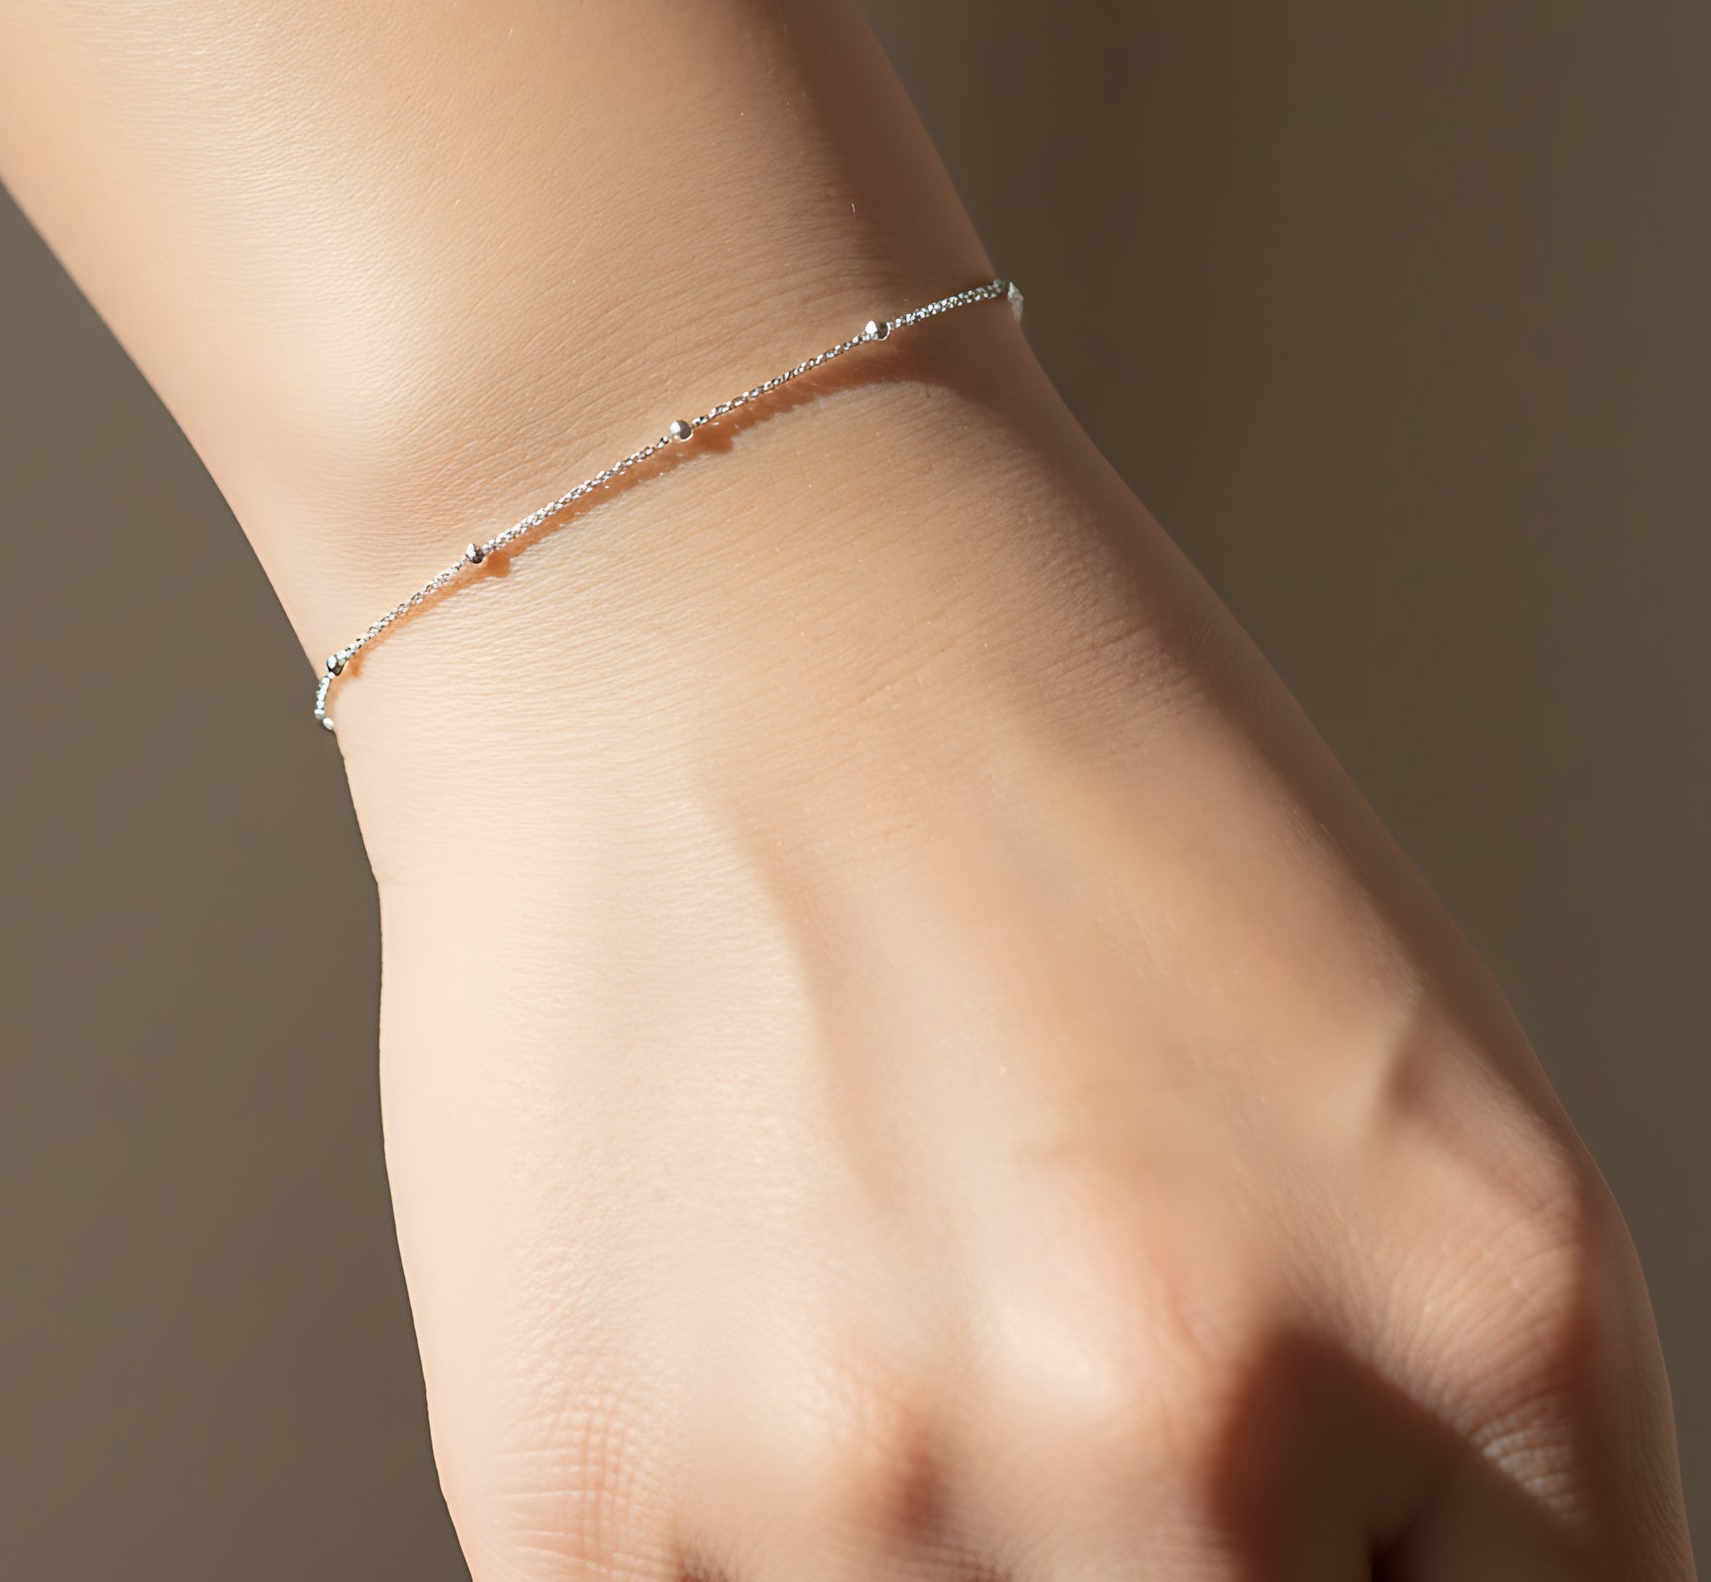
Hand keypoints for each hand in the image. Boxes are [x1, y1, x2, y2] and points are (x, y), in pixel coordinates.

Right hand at [343, 332, 1691, 1579]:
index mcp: (1475, 1294)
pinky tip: (724, 1293)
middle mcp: (1178, 1433)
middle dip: (1157, 1547)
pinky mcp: (588, 1514)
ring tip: (858, 1274)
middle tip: (1031, 1329)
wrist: (683, 581)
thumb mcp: (1350, 1046)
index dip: (1390, 1580)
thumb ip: (1404, 1403)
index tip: (1288, 1526)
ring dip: (926, 1533)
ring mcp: (862, 1494)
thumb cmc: (1013, 743)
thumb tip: (1307, 1576)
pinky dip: (741, 1516)